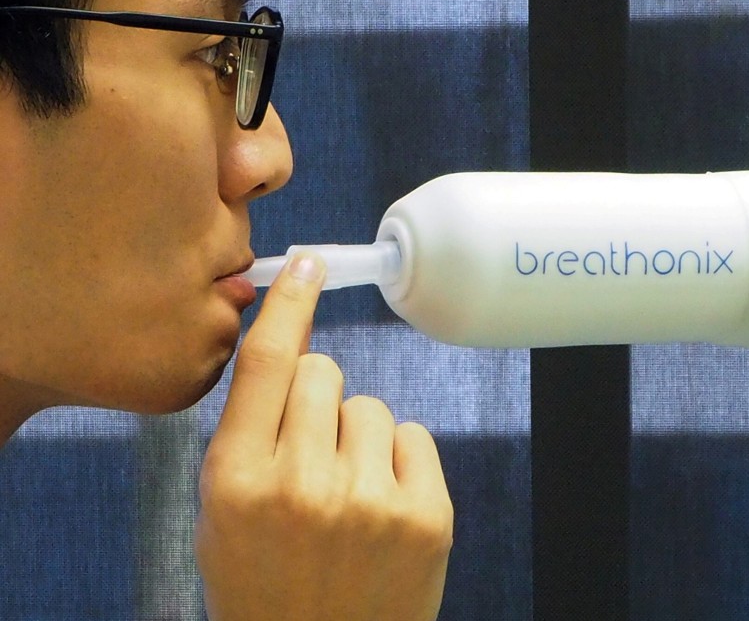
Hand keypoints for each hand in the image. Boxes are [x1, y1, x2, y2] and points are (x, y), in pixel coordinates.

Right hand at [196, 253, 453, 620]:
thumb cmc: (266, 583)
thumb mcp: (223, 512)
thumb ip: (247, 428)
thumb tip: (289, 337)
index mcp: (235, 482)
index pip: (267, 363)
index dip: (289, 304)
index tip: (306, 265)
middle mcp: (302, 485)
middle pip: (324, 371)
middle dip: (317, 400)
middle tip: (312, 456)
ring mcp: (369, 501)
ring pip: (372, 406)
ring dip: (358, 437)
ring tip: (347, 497)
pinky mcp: (425, 515)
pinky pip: (414, 437)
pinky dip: (399, 462)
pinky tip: (381, 509)